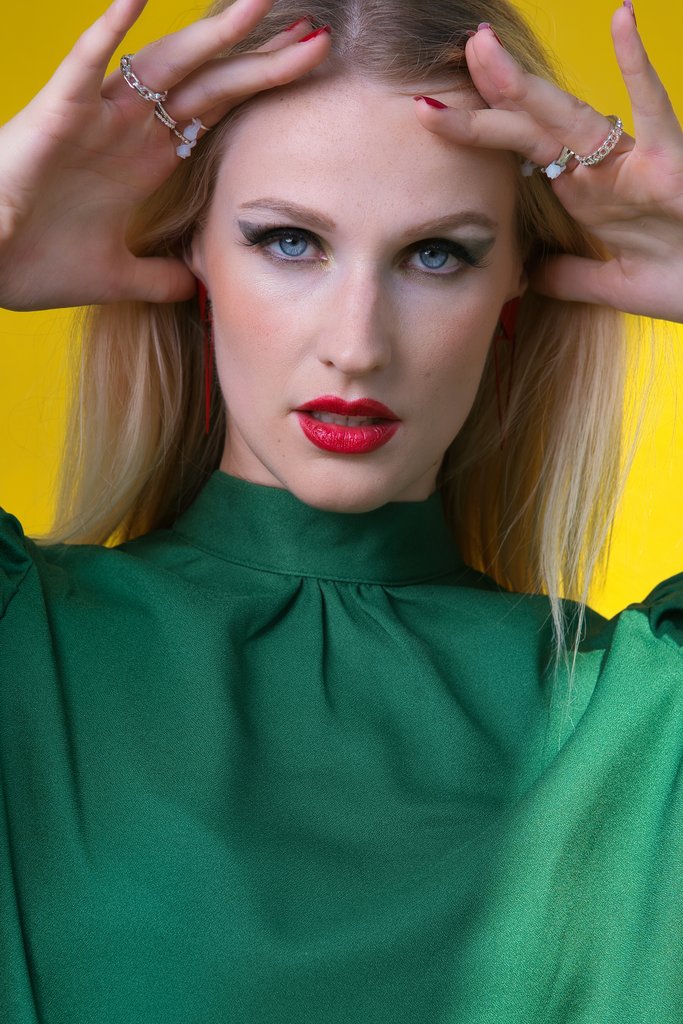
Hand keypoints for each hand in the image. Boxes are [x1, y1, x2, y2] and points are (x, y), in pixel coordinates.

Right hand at [0, 0, 329, 310]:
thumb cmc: (38, 262)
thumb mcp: (120, 275)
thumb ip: (160, 276)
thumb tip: (197, 285)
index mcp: (148, 159)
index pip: (219, 112)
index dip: (263, 90)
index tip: (310, 70)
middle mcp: (130, 128)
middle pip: (209, 82)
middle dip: (260, 57)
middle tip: (315, 33)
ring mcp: (97, 116)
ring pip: (165, 62)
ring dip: (212, 34)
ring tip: (259, 2)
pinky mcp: (59, 113)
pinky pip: (87, 60)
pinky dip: (112, 27)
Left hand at [414, 6, 682, 323]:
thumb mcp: (610, 285)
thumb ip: (568, 276)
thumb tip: (528, 277)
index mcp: (587, 192)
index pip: (523, 152)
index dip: (480, 132)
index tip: (431, 113)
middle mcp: (603, 168)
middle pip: (534, 123)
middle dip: (490, 92)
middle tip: (453, 54)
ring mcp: (635, 159)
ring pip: (570, 114)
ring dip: (524, 85)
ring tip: (483, 50)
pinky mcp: (670, 159)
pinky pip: (654, 106)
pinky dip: (638, 65)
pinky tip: (622, 19)